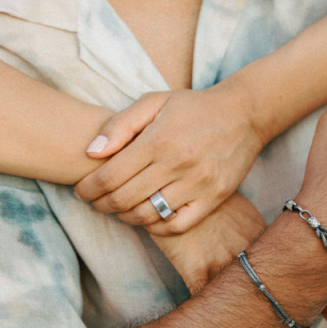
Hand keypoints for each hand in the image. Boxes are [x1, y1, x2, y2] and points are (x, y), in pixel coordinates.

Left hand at [74, 78, 266, 234]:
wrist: (244, 113)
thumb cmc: (193, 107)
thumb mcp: (154, 102)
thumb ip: (120, 125)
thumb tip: (91, 152)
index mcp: (158, 139)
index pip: (110, 176)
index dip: (89, 188)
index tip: (81, 191)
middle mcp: (177, 164)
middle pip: (124, 199)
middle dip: (101, 204)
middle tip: (96, 202)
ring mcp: (197, 184)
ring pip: (147, 215)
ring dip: (125, 216)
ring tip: (119, 208)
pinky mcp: (214, 198)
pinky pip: (177, 224)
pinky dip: (157, 226)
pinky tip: (149, 215)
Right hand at [153, 190, 326, 327]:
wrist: (190, 172)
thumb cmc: (225, 194)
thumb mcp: (260, 211)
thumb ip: (286, 227)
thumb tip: (319, 244)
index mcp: (276, 244)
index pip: (310, 279)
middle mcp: (257, 258)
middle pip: (286, 306)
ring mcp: (226, 266)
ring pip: (250, 316)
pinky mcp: (196, 268)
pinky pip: (206, 308)